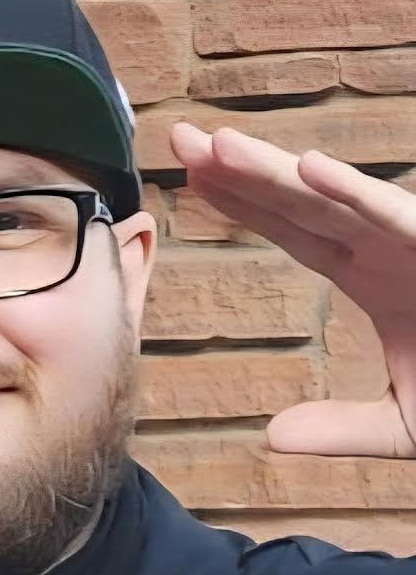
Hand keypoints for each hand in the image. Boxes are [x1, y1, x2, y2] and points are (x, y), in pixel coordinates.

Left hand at [169, 123, 415, 459]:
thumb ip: (340, 429)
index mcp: (373, 275)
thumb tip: (271, 438)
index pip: (293, 230)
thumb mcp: (404, 426)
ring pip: (335, 198)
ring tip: (220, 146)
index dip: (242, 203)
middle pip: (298, 201)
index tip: (192, 176)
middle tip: (180, 136)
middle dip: (240, 168)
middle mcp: (388, 247)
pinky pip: (399, 216)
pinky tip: (309, 169)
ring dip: (277, 171)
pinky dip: (356, 192)